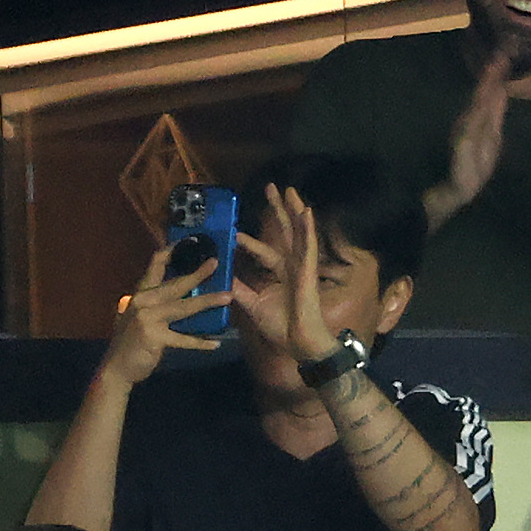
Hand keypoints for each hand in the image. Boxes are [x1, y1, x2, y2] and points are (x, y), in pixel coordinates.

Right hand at [103, 242, 222, 388]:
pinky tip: (215, 342)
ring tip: (227, 297)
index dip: (172, 250)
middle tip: (216, 263)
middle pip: (175, 283)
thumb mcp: (140, 316)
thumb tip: (184, 293)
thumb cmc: (131, 342)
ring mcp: (147, 318)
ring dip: (207, 302)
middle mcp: (143, 301)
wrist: (117, 368)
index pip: (156, 264)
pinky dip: (200, 342)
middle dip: (198, 273)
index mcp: (141, 293)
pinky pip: (183, 339)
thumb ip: (156, 303)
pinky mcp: (154, 336)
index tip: (190, 241)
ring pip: (183, 307)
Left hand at [230, 182, 339, 363]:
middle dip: (278, 210)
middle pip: (284, 232)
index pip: (263, 251)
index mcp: (279, 274)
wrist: (298, 343)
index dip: (249, 241)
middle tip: (271, 187)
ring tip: (289, 190)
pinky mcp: (308, 270)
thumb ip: (240, 289)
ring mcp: (301, 266)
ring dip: (294, 210)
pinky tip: (307, 211)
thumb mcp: (253, 304)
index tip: (233, 231)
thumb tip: (221, 277)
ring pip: (297, 232)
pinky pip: (308, 246)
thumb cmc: (282, 327)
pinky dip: (308, 228)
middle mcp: (291, 266)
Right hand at [425, 48, 512, 227]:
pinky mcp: (463, 144)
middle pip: (484, 94)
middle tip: (501, 54)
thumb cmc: (476, 162)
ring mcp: (466, 130)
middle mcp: (471, 119)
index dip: (497, 75)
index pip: (490, 93)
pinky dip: (477, 113)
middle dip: (492, 75)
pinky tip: (482, 102)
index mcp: (480, 117)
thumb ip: (495, 112)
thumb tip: (502, 88)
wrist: (461, 187)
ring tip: (493, 70)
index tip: (505, 56)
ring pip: (478, 105)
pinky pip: (471, 126)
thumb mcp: (492, 134)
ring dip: (485, 88)